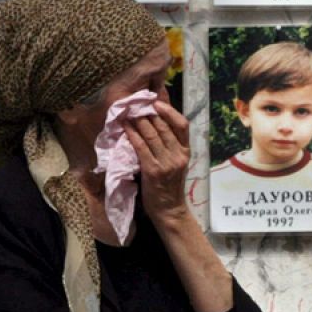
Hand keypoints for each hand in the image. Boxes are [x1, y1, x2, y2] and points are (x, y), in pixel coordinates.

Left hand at [126, 101, 191, 224]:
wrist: (169, 209)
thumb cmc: (170, 185)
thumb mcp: (176, 162)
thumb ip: (171, 144)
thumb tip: (158, 120)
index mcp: (186, 151)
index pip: (182, 125)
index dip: (169, 110)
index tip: (157, 101)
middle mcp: (178, 155)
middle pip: (164, 126)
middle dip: (148, 112)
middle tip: (136, 102)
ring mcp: (166, 163)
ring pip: (152, 134)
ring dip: (138, 120)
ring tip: (129, 111)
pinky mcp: (153, 170)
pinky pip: (141, 147)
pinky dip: (132, 134)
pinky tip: (125, 127)